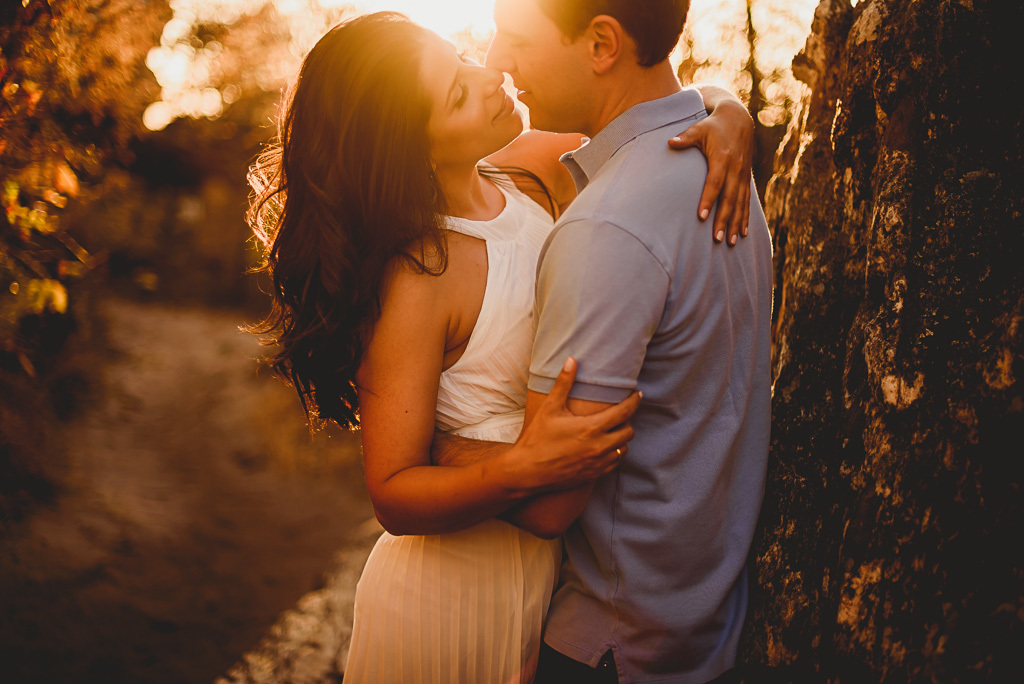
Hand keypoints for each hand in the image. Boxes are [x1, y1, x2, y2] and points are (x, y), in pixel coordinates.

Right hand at [512, 357, 639, 491]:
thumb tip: (572, 360)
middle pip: (628, 431)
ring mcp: (598, 463)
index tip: (638, 394)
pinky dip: (613, 453)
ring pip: (623, 449)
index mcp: (591, 428)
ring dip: (620, 438)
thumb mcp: (550, 408)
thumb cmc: (538, 437)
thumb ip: (564, 383)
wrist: (528, 471)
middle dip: (626, 420)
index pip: (624, 412)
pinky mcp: (594, 474)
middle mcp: (599, 446)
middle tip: (618, 413)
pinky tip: (602, 447)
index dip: (634, 401)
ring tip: (610, 430)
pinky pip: (614, 463)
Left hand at [668, 99, 753, 246]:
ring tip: (731, 242)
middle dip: (724, 220)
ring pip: (741, 203)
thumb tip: (669, 142)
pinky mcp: (746, 179)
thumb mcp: (699, 128)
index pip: (715, 183)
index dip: (708, 199)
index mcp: (722, 159)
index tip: (701, 216)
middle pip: (730, 198)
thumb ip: (685, 137)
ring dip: (736, 224)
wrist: (739, 119)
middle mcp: (735, 169)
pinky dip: (745, 218)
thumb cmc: (713, 125)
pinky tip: (743, 233)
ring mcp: (742, 175)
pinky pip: (747, 202)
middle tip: (717, 239)